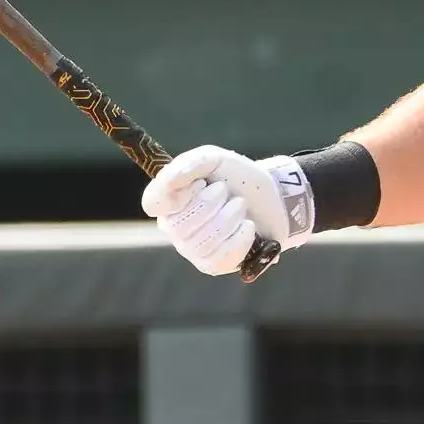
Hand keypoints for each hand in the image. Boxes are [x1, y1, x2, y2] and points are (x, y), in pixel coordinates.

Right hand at [140, 144, 315, 276]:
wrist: (271, 197)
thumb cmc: (236, 177)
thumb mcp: (214, 159)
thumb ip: (188, 164)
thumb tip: (167, 180)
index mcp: (170, 200)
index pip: (152, 203)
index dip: (174, 195)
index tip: (199, 183)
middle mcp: (175, 228)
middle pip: (179, 226)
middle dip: (210, 204)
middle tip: (227, 191)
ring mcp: (192, 249)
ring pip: (201, 243)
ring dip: (229, 219)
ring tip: (240, 205)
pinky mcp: (213, 264)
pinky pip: (220, 258)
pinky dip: (240, 238)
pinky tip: (248, 226)